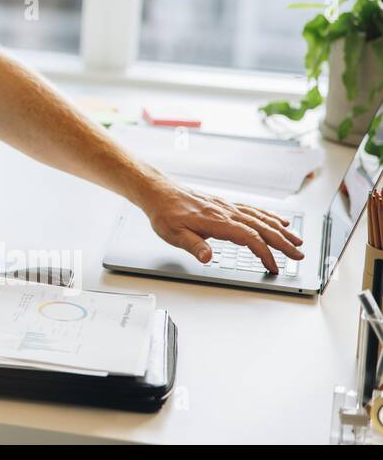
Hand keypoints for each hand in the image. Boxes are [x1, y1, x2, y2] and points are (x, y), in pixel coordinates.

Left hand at [141, 184, 304, 272]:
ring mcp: (227, 207)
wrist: (159, 192)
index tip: (274, 267)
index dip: (264, 253)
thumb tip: (208, 258)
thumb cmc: (165, 214)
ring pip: (261, 218)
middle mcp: (226, 212)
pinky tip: (279, 221)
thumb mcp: (173, 234)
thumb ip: (193, 246)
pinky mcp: (225, 205)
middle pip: (261, 227)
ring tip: (297, 240)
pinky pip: (253, 210)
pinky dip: (269, 216)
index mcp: (216, 221)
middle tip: (299, 255)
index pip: (249, 238)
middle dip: (283, 242)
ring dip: (281, 230)